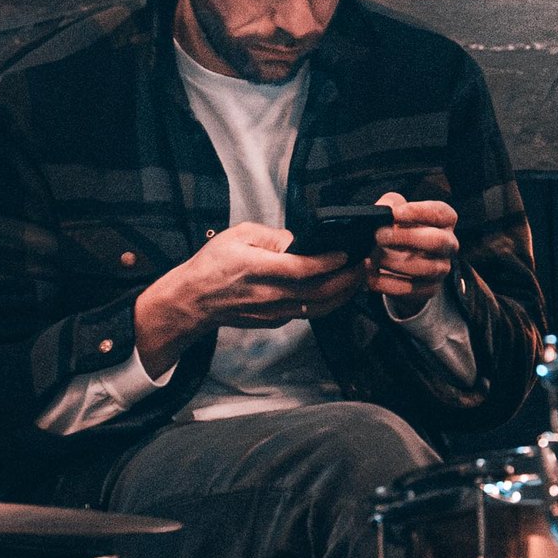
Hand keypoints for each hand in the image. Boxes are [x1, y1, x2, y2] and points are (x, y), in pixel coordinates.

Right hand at [133, 222, 359, 377]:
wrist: (194, 300)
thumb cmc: (213, 265)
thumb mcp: (238, 236)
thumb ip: (271, 236)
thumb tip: (298, 240)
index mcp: (260, 270)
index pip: (303, 269)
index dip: (329, 262)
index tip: (347, 252)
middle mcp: (270, 295)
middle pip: (319, 292)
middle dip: (347, 279)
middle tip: (363, 264)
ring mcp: (274, 312)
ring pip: (318, 307)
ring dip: (343, 294)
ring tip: (357, 278)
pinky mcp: (274, 321)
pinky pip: (307, 312)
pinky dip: (326, 302)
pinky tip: (336, 289)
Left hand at [364, 196, 459, 319]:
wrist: (397, 262)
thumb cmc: (398, 230)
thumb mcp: (394, 210)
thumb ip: (390, 204)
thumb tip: (384, 210)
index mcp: (444, 221)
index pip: (442, 214)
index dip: (419, 212)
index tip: (395, 213)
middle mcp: (448, 245)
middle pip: (437, 241)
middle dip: (406, 238)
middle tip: (379, 235)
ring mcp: (441, 269)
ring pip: (426, 268)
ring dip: (395, 262)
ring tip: (373, 256)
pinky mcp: (429, 289)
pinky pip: (412, 290)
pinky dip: (387, 283)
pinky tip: (372, 273)